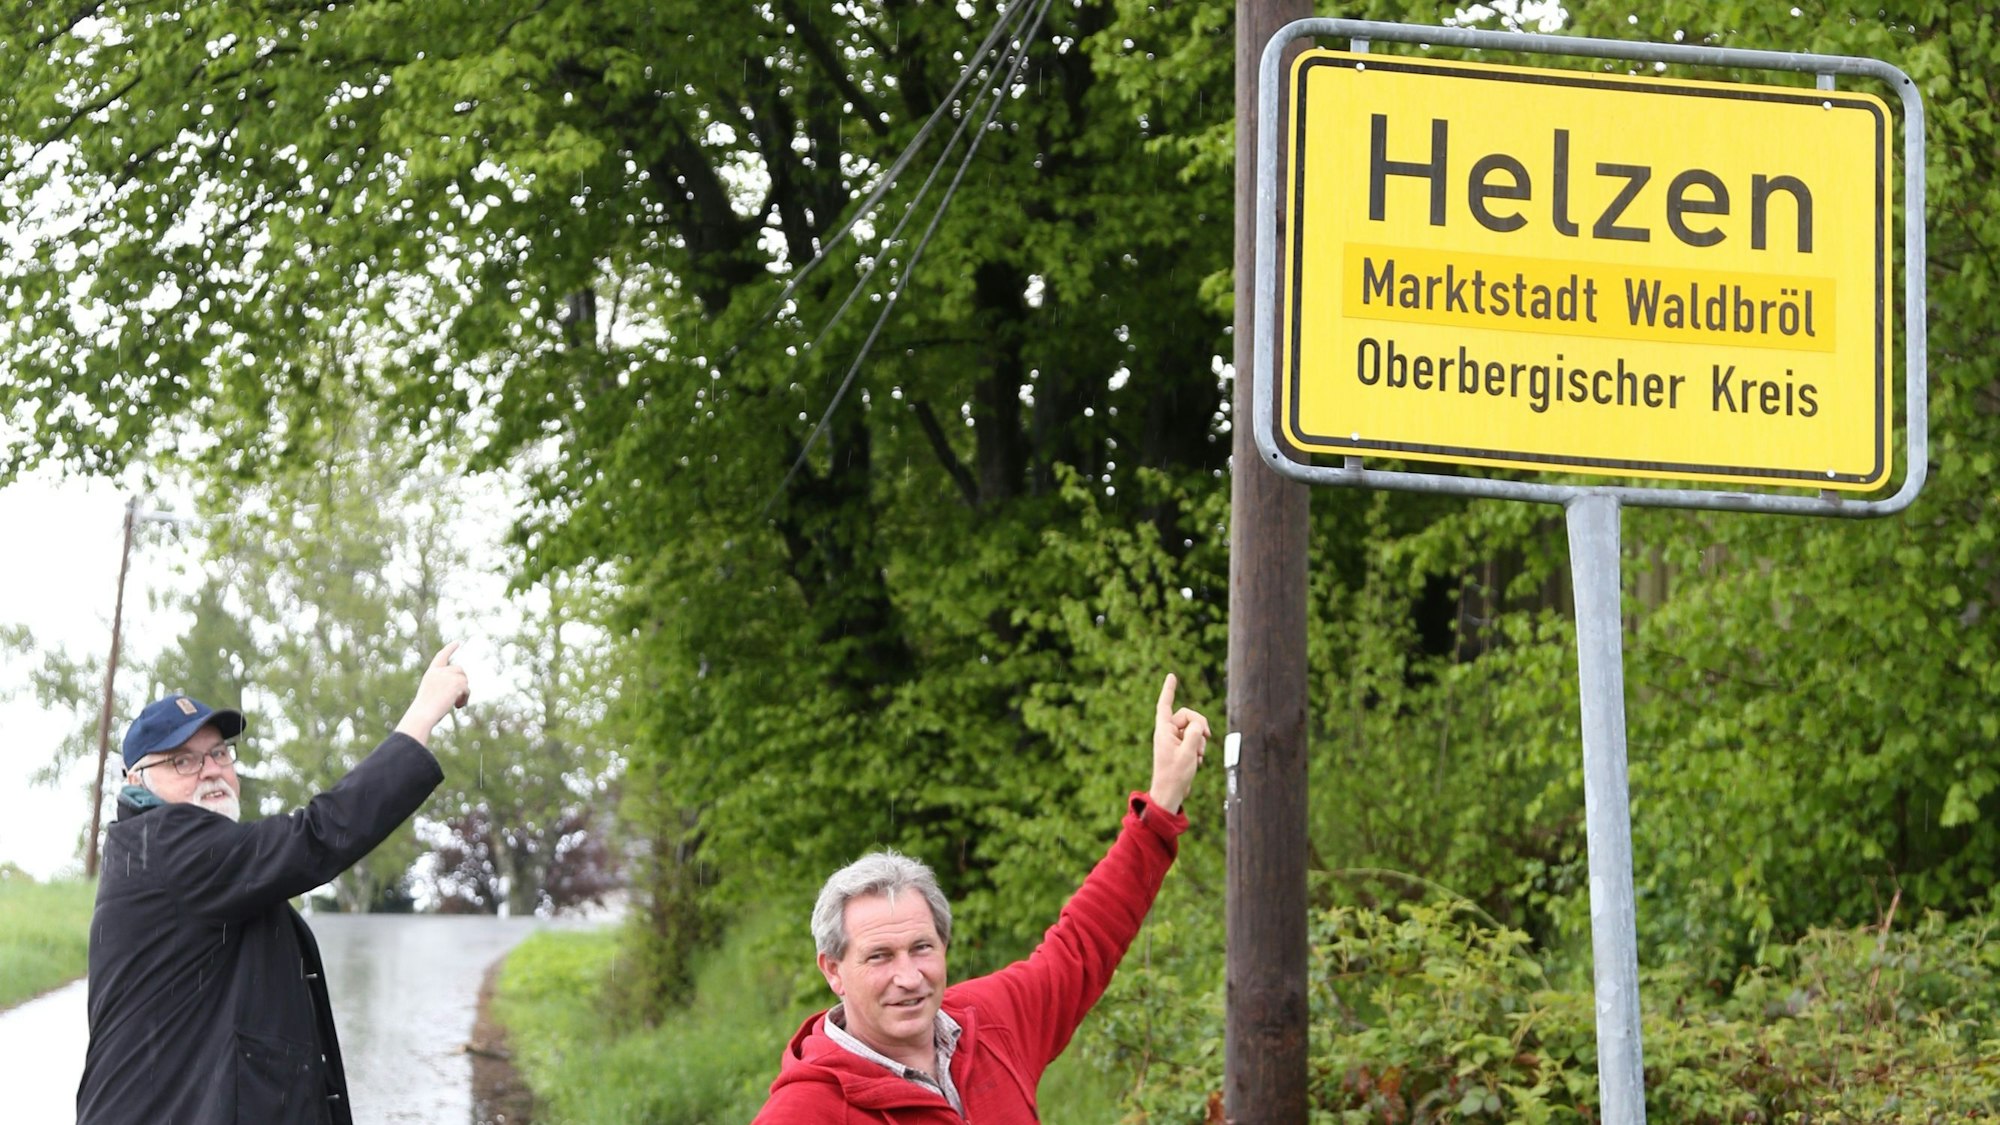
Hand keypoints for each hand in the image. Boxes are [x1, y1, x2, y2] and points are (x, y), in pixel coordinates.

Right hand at [395, 642, 470, 745]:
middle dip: (462, 681)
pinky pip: (467, 690)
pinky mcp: (457, 683)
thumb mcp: (432, 693)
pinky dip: (464, 699)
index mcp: (431, 672)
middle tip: (456, 697)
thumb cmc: (424, 710)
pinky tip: (457, 706)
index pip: (441, 656)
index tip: (457, 642)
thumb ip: (443, 685)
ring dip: (463, 692)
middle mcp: (440, 671)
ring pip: (465, 680)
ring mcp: (448, 676)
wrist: (422, 714)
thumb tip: (461, 687)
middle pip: (460, 670)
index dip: (450, 649)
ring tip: (454, 704)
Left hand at [1148, 673, 1209, 814]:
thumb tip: (1198, 724)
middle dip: (1199, 725)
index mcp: (1163, 731)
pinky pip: (1193, 740)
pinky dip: (1198, 748)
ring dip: (1199, 740)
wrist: (1170, 794)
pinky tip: (1197, 761)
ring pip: (1192, 729)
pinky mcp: (1179, 749)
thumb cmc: (1175, 775)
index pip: (1165, 704)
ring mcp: (1173, 741)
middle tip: (1207, 737)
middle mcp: (1167, 733)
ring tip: (1198, 756)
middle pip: (1187, 716)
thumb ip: (1195, 733)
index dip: (1169, 689)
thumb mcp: (1188, 752)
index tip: (1172, 676)